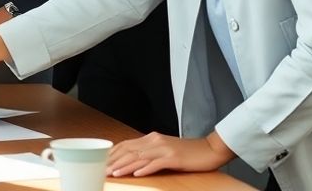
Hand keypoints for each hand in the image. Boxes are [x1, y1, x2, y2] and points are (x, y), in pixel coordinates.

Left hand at [106, 132, 236, 176]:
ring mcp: (165, 149)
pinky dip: (145, 168)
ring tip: (114, 173)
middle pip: (130, 150)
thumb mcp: (165, 149)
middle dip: (114, 161)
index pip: (127, 145)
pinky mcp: (174, 158)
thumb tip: (132, 161)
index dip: (113, 154)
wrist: (210, 149)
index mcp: (152, 138)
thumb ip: (150, 152)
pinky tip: (136, 174)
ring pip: (140, 157)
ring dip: (125, 166)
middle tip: (102, 170)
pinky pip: (157, 163)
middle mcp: (155, 141)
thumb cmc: (188, 152)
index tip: (102, 162)